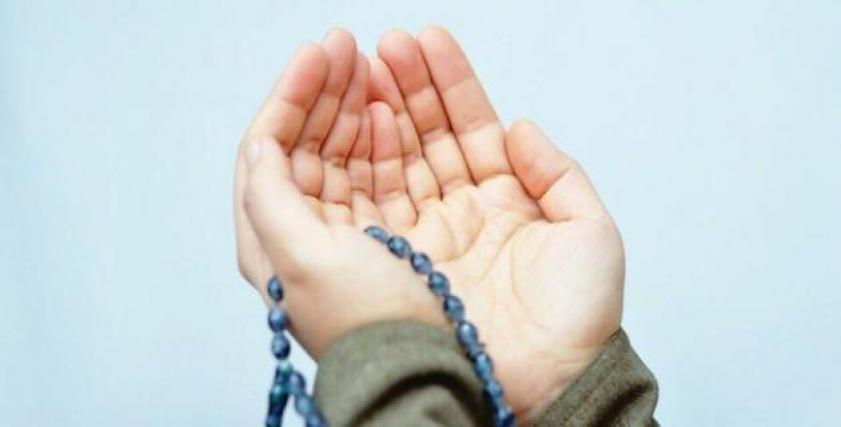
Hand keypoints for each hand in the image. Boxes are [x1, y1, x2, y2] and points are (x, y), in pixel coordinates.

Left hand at [234, 30, 444, 356]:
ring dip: (359, 104)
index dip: (290, 99)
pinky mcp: (407, 232)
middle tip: (346, 47)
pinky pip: (392, 170)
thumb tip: (258, 146)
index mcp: (278, 245)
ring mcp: (364, 232)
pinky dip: (391, 134)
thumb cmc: (374, 328)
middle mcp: (317, 237)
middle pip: (312, 145)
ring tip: (375, 62)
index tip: (316, 57)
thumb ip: (268, 199)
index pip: (270, 154)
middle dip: (326, 92)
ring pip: (353, 151)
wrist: (440, 374)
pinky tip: (392, 110)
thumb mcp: (301, 262)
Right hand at [362, 27, 624, 417]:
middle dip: (406, 88)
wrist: (551, 385)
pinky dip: (365, 160)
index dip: (450, 84)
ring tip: (364, 66)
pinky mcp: (399, 261)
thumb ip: (556, 173)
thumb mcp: (588, 232)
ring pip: (396, 162)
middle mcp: (461, 214)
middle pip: (426, 138)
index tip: (428, 41)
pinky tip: (361, 119)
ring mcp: (426, 236)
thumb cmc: (577, 320)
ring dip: (380, 112)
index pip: (471, 128)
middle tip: (385, 46)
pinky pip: (375, 202)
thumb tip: (520, 127)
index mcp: (505, 201)